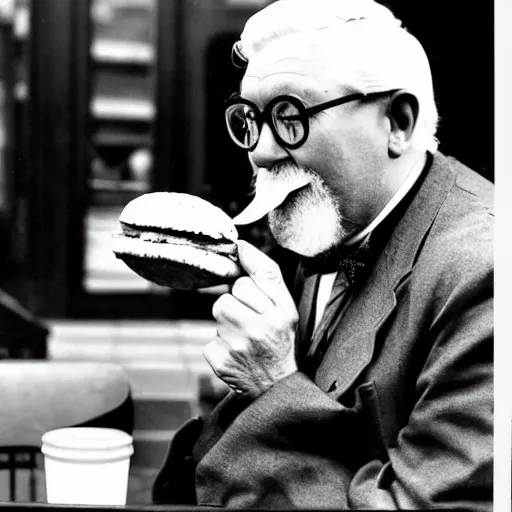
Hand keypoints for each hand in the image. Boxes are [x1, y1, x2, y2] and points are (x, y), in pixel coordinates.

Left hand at [203, 240, 298, 398]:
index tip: (242, 264)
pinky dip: (220, 343)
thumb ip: (267, 276)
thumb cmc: (279, 340)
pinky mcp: (220, 358)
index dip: (250, 271)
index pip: (260, 274)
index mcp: (282, 312)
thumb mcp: (285, 308)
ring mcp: (239, 343)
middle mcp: (262, 326)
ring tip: (243, 335)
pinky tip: (235, 352)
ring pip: (219, 309)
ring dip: (227, 320)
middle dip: (239, 299)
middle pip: (233, 290)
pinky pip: (210, 336)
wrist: (275, 386)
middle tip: (251, 318)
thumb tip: (241, 245)